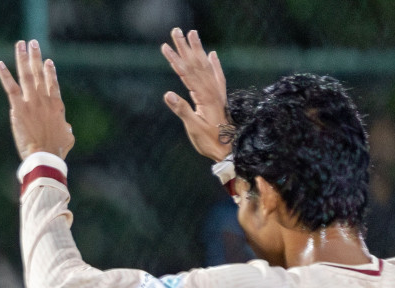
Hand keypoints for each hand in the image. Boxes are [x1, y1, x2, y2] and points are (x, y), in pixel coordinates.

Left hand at [0, 39, 73, 160]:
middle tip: (33, 43)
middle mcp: (44, 99)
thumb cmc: (57, 151)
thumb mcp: (67, 138)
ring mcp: (31, 102)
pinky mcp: (19, 108)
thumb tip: (66, 128)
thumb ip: (66, 130)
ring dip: (23, 58)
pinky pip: (11, 88)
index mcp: (57, 106)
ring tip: (21, 44)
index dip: (50, 72)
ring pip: (27, 75)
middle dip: (36, 56)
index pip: (53, 84)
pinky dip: (5, 75)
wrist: (45, 155)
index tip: (48, 61)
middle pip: (40, 73)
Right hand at [160, 28, 230, 162]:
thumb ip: (182, 110)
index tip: (165, 46)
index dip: (175, 59)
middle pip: (196, 63)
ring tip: (192, 34)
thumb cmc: (210, 141)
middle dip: (185, 47)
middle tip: (176, 31)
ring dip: (198, 49)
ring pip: (206, 66)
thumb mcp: (194, 127)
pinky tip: (212, 55)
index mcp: (205, 95)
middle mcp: (212, 90)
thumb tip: (167, 94)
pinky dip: (214, 64)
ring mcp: (217, 92)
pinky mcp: (220, 97)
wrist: (229, 149)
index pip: (186, 73)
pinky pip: (217, 75)